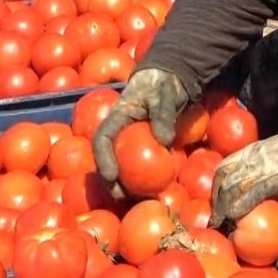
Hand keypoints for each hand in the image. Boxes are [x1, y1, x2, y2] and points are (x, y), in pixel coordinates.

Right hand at [92, 68, 190, 195]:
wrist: (175, 78)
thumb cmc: (165, 83)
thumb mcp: (164, 94)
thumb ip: (163, 113)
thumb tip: (164, 140)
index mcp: (118, 116)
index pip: (102, 138)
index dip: (103, 159)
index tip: (112, 177)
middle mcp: (121, 130)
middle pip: (108, 158)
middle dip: (110, 180)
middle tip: (121, 196)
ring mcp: (132, 139)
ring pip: (122, 164)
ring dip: (125, 183)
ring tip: (135, 198)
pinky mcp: (145, 145)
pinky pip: (140, 164)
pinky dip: (142, 178)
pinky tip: (151, 191)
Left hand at [209, 129, 277, 226]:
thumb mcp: (276, 151)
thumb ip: (263, 163)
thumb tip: (257, 183)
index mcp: (253, 150)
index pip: (224, 166)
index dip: (216, 186)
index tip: (216, 201)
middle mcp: (253, 156)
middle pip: (224, 177)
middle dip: (216, 199)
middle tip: (215, 218)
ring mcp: (264, 166)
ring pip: (234, 186)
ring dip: (224, 207)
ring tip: (222, 223)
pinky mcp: (277, 178)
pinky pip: (253, 193)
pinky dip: (241, 205)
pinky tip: (236, 217)